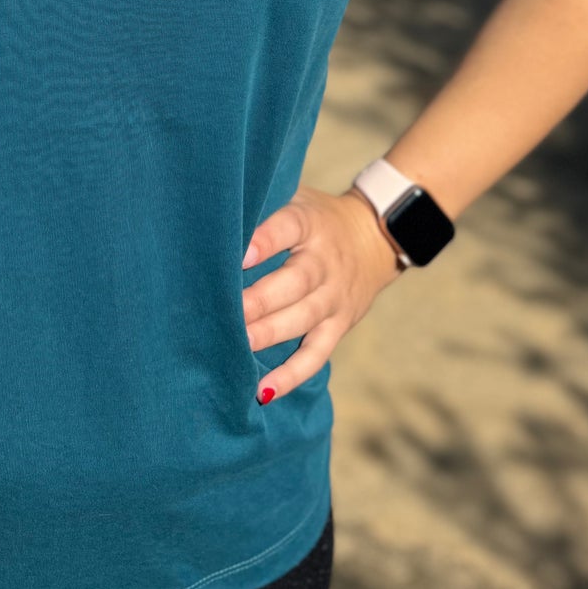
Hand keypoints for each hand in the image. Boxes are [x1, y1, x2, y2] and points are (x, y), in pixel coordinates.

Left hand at [241, 184, 403, 403]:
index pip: (288, 228)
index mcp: (310, 223)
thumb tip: (212, 220)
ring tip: (238, 345)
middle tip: (225, 312)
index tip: (240, 255)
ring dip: (269, 334)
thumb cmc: (316, 218)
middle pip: (295, 282)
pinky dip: (292, 374)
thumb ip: (264, 209)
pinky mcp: (339, 325)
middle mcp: (324, 262)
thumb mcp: (297, 198)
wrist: (374, 237)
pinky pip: (316, 354)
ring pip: (303, 319)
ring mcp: (334, 297)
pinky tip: (264, 390)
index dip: (265, 241)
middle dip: (259, 300)